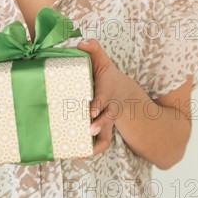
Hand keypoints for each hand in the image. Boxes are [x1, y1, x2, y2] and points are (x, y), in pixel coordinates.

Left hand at [77, 38, 130, 155]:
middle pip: (108, 119)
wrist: (122, 92)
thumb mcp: (102, 60)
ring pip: (105, 137)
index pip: (104, 97)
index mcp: (108, 90)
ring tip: (77, 152)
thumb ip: (93, 49)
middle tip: (88, 130)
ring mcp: (107, 121)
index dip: (99, 104)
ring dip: (94, 146)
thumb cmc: (106, 75)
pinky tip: (74, 154)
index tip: (91, 111)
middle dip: (99, 125)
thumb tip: (82, 43)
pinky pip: (100, 144)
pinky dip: (90, 152)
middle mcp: (110, 108)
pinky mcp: (103, 130)